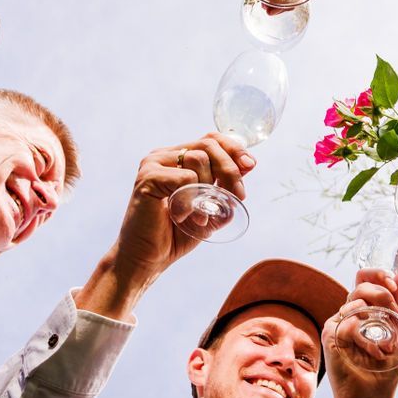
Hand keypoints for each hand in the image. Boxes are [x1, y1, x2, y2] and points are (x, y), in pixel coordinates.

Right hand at [76, 133, 253, 317]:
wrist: (148, 259)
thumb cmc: (176, 234)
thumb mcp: (210, 208)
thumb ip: (226, 187)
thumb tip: (249, 165)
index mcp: (177, 158)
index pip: (210, 139)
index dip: (233, 149)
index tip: (250, 165)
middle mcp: (164, 156)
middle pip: (208, 145)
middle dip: (230, 169)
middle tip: (238, 195)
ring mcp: (153, 164)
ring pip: (198, 159)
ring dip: (209, 189)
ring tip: (203, 216)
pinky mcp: (147, 178)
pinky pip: (184, 177)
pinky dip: (192, 199)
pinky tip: (187, 216)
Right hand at [321, 269, 397, 397]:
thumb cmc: (385, 369)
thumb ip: (396, 304)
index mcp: (364, 311)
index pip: (365, 279)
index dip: (379, 274)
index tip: (395, 282)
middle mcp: (349, 315)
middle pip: (361, 285)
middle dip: (382, 293)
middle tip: (394, 311)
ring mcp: (338, 324)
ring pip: (355, 301)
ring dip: (378, 319)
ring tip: (386, 345)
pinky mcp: (330, 336)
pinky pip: (348, 323)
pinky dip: (366, 338)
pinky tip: (375, 353)